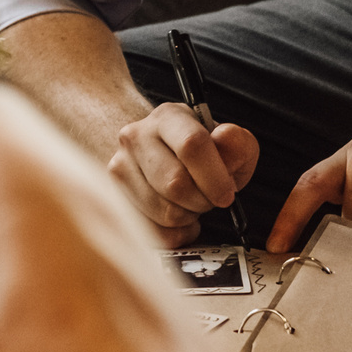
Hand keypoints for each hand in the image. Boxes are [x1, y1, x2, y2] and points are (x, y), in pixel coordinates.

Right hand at [107, 102, 260, 245]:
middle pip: (176, 183)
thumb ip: (237, 143)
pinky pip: (154, 233)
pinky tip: (180, 218)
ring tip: (192, 202)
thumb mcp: (231, 143)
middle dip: (203, 200)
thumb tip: (225, 139)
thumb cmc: (202, 154)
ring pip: (165, 212)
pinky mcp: (115, 200)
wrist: (166, 158)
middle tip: (211, 198)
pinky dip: (177, 233)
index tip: (227, 194)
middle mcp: (136, 137)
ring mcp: (119, 168)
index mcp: (168, 117)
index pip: (191, 145)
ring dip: (189, 216)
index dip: (214, 176)